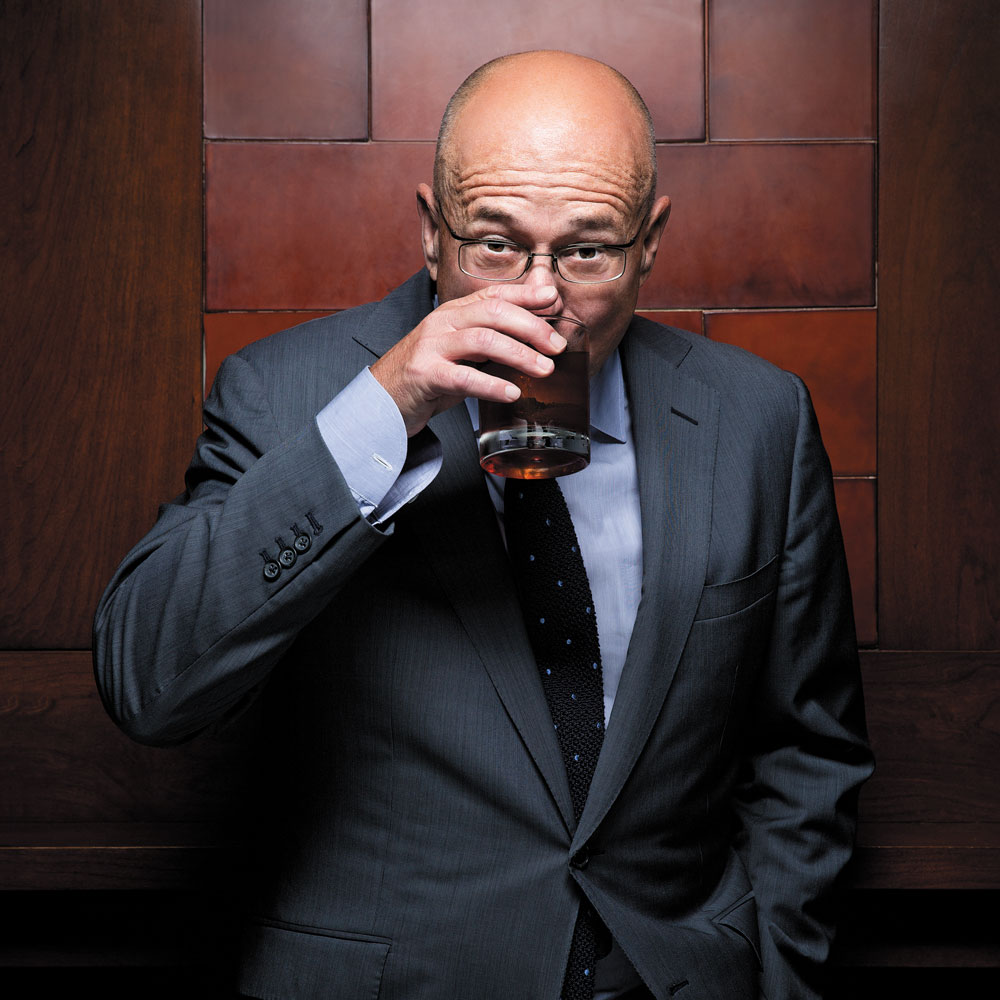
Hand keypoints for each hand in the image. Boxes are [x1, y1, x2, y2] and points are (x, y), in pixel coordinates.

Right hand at [371, 283, 566, 436]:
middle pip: (494, 312)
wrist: (382, 399)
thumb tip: (536, 335)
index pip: (494, 294)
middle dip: (532, 327)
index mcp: (453, 312)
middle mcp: (442, 322)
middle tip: (558, 346)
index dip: (527, 295)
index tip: (555, 301)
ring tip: (544, 370)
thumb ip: (492, 340)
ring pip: (483, 340)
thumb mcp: (462, 352)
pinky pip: (463, 377)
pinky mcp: (424, 375)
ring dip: (519, 355)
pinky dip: (492, 385)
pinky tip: (512, 392)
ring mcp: (431, 347)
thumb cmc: (428, 375)